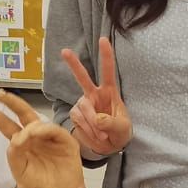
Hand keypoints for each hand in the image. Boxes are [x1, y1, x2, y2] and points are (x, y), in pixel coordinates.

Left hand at [0, 89, 84, 187]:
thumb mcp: (20, 172)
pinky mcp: (65, 141)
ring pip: (38, 122)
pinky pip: (54, 130)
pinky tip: (38, 133)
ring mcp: (50, 137)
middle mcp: (35, 136)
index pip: (7, 126)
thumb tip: (16, 137)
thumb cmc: (40, 185)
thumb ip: (14, 155)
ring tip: (26, 135)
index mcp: (22, 143)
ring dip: (30, 125)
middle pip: (23, 114)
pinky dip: (45, 129)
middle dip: (11, 102)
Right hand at [61, 39, 131, 157]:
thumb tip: (97, 119)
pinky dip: (87, 130)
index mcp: (109, 92)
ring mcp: (83, 104)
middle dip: (74, 64)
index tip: (103, 40)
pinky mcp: (75, 114)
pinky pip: (78, 120)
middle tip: (65, 51)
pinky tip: (94, 135)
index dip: (106, 55)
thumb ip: (112, 124)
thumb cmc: (119, 132)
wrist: (108, 147)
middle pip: (82, 77)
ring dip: (93, 125)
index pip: (108, 71)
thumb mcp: (122, 129)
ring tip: (103, 135)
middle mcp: (94, 94)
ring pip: (83, 109)